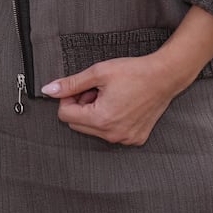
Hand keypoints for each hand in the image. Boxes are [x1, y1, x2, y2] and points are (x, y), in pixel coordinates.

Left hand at [40, 56, 179, 145]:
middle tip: (95, 90)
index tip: (80, 87)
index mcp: (101, 119)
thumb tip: (48, 90)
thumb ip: (70, 84)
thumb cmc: (133, 72)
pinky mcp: (135, 139)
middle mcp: (113, 135)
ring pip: (93, 130)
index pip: (65, 115)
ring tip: (109, 96)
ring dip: (94, 113)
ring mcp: (125, 139)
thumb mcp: (97, 73)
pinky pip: (110, 133)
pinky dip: (109, 120)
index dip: (68, 98)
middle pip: (77, 125)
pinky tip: (121, 104)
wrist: (164, 77)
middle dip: (80, 107)